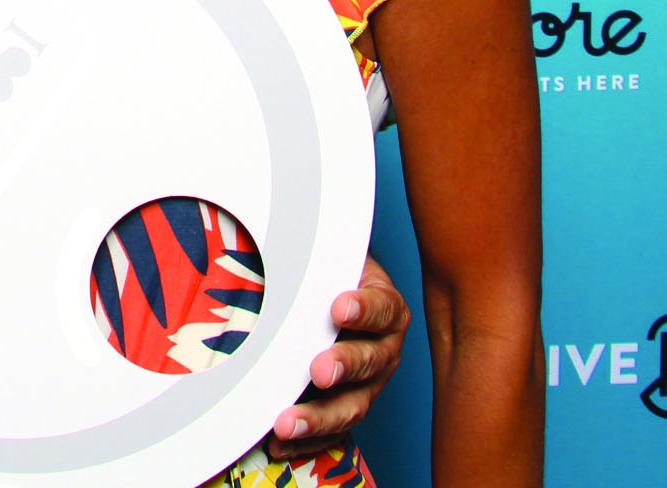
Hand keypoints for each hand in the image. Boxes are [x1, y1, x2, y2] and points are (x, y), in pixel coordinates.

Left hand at [268, 256, 410, 459]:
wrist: (335, 300)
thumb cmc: (330, 275)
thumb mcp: (332, 256)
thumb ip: (319, 250)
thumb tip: (286, 224)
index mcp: (387, 307)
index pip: (383, 308)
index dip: (364, 309)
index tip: (339, 307)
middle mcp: (385, 349)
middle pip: (372, 362)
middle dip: (345, 367)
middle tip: (319, 371)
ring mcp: (369, 384)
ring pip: (353, 405)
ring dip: (319, 417)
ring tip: (287, 421)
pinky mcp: (348, 409)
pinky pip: (333, 431)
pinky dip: (307, 440)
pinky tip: (280, 442)